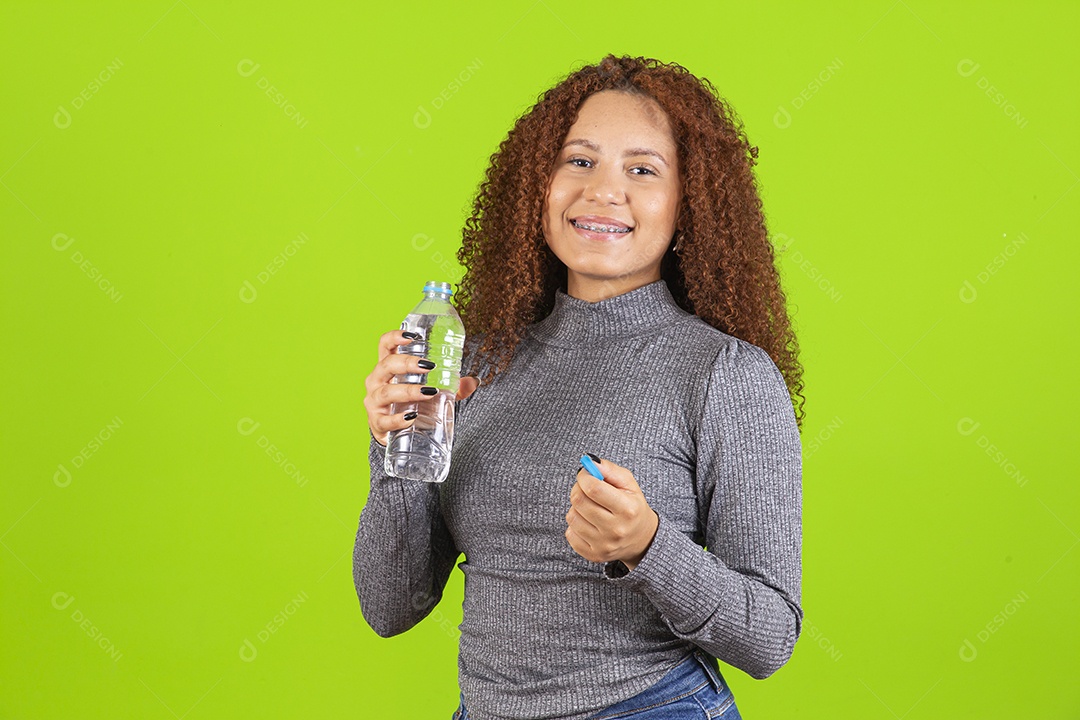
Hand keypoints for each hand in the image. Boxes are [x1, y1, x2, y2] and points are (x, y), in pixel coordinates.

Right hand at [364, 329, 479, 446]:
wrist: (393, 433)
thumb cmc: (408, 403)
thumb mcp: (427, 390)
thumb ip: (451, 386)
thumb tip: (474, 381)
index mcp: (387, 368)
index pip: (385, 345)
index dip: (395, 337)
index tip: (412, 336)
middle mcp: (377, 381)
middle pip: (386, 365)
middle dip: (407, 363)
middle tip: (429, 366)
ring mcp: (374, 402)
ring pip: (386, 392)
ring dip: (409, 390)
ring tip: (428, 392)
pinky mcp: (376, 422)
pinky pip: (385, 420)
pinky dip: (399, 419)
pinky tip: (412, 417)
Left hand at [565, 456, 658, 570]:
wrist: (642, 539)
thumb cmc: (632, 506)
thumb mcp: (629, 484)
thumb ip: (609, 469)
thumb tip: (589, 463)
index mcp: (627, 509)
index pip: (593, 488)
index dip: (584, 476)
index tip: (586, 474)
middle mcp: (616, 529)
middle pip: (579, 501)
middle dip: (578, 489)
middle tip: (585, 488)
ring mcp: (604, 545)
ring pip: (572, 516)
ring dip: (576, 508)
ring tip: (589, 507)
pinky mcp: (594, 555)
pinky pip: (570, 533)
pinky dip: (575, 524)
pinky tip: (588, 522)